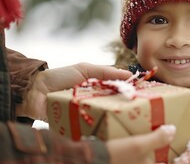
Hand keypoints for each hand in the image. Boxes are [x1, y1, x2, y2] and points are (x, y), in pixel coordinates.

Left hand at [16, 63, 131, 120]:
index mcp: (97, 87)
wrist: (35, 91)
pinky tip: (110, 130)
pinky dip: (98, 128)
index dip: (129, 92)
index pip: (117, 90)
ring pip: (104, 117)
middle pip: (113, 105)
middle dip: (125, 108)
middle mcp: (94, 100)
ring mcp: (87, 112)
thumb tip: (129, 73)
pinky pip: (91, 127)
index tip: (144, 94)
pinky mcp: (78, 124)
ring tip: (129, 121)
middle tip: (140, 111)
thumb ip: (105, 71)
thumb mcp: (84, 69)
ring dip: (113, 118)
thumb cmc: (60, 77)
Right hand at [106, 125, 189, 163]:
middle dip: (182, 155)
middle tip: (188, 142)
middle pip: (170, 163)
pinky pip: (149, 158)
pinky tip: (152, 137)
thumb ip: (157, 138)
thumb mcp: (138, 146)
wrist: (90, 161)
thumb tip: (172, 130)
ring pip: (159, 161)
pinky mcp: (132, 162)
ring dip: (167, 151)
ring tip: (171, 137)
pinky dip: (154, 149)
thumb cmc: (115, 156)